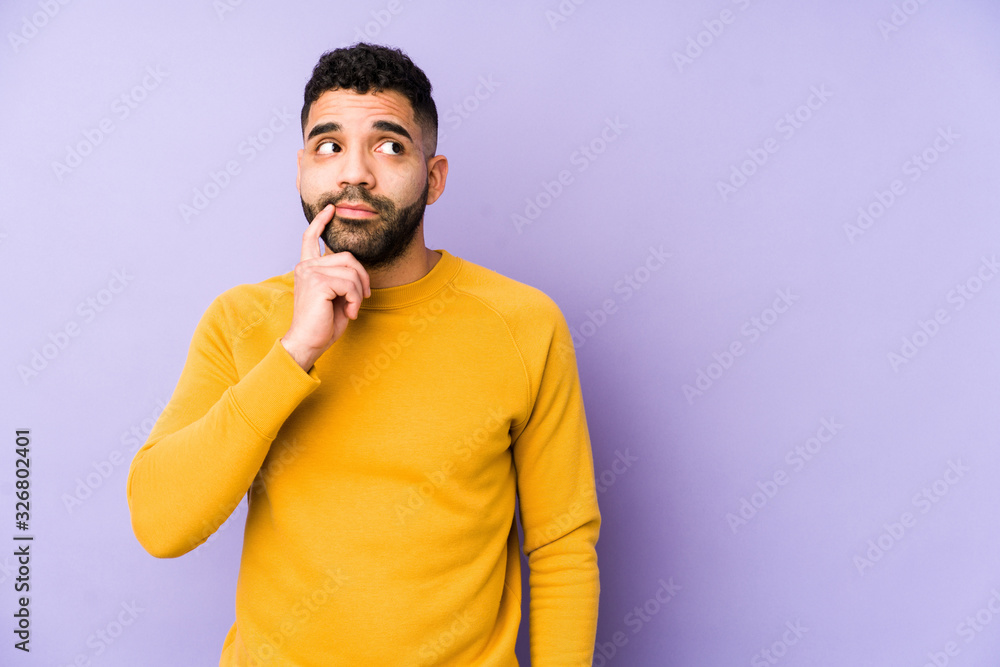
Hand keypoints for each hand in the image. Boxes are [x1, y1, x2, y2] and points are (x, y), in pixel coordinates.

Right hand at [280, 204, 370, 369]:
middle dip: (362, 278)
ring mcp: (310, 272)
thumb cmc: (322, 324)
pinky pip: (350, 284)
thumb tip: (356, 270)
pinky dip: (356, 300)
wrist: (307, 343)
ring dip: (359, 293)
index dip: (321, 222)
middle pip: (348, 257)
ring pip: (352, 271)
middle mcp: (305, 267)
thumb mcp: (334, 297)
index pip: (311, 238)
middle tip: (363, 298)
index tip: (331, 208)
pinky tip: (349, 313)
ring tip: (352, 308)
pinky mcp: (317, 283)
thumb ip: (340, 278)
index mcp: (307, 268)